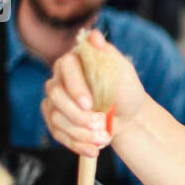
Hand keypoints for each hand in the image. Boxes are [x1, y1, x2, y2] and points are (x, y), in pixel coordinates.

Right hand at [41, 30, 147, 158]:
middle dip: (79, 116)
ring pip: (56, 118)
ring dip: (81, 133)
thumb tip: (94, 35)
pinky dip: (76, 144)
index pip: (65, 69)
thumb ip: (107, 54)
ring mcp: (55, 102)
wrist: (129, 117)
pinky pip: (58, 134)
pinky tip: (93, 149)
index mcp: (73, 62)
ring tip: (103, 138)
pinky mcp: (55, 121)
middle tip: (100, 125)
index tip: (90, 105)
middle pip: (56, 97)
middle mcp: (59, 80)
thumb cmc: (126, 91)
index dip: (76, 89)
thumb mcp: (123, 70)